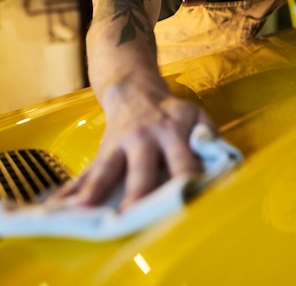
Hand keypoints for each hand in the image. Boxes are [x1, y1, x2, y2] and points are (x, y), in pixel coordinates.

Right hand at [49, 89, 216, 210]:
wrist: (134, 89)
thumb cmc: (170, 110)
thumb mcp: (195, 114)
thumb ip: (209, 134)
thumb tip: (223, 159)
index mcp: (172, 130)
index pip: (182, 160)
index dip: (185, 180)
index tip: (186, 199)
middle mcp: (145, 137)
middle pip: (143, 170)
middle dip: (139, 194)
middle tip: (135, 216)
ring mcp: (120, 143)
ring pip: (108, 169)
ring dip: (98, 190)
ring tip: (87, 209)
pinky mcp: (103, 150)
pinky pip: (88, 172)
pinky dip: (74, 189)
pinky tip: (62, 205)